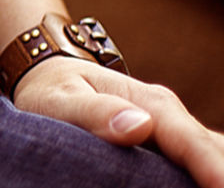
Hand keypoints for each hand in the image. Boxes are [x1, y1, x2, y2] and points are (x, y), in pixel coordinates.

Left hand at [14, 55, 223, 187]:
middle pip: (211, 150)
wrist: (50, 79)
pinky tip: (200, 185)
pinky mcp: (168, 149)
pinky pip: (195, 163)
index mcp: (149, 104)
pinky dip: (200, 175)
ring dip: (212, 172)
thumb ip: (95, 112)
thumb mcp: (62, 99)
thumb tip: (140, 126)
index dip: (212, 168)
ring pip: (210, 154)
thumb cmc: (52, 91)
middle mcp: (169, 118)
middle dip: (219, 174)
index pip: (190, 140)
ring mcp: (172, 133)